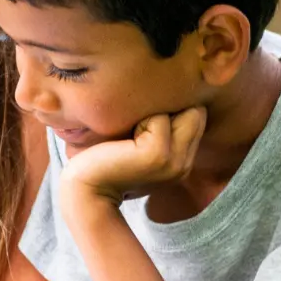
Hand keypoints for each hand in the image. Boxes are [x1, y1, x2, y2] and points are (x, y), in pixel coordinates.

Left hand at [59, 107, 206, 209]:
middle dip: (168, 106)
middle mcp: (184, 163)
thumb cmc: (102, 161)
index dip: (174, 107)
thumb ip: (160, 128)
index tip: (144, 117)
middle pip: (196, 111)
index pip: (197, 115)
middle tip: (135, 124)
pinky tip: (122, 139)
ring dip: (153, 111)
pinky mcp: (158, 155)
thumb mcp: (138, 144)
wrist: (84, 191)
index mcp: (182, 161)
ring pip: (181, 110)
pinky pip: (159, 117)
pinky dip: (139, 118)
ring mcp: (174, 161)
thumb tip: (168, 89)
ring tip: (129, 133)